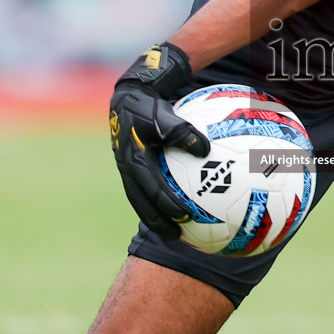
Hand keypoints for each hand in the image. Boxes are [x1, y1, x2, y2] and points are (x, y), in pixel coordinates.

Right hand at [109, 42, 210, 239]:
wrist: (127, 98)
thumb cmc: (149, 106)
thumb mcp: (165, 115)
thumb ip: (182, 132)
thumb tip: (205, 149)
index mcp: (134, 159)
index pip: (151, 188)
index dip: (166, 204)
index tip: (184, 216)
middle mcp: (128, 168)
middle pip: (141, 202)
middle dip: (157, 221)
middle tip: (176, 236)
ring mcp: (128, 170)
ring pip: (140, 199)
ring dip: (154, 216)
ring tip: (175, 232)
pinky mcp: (132, 168)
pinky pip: (144, 189)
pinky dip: (157, 200)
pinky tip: (176, 207)